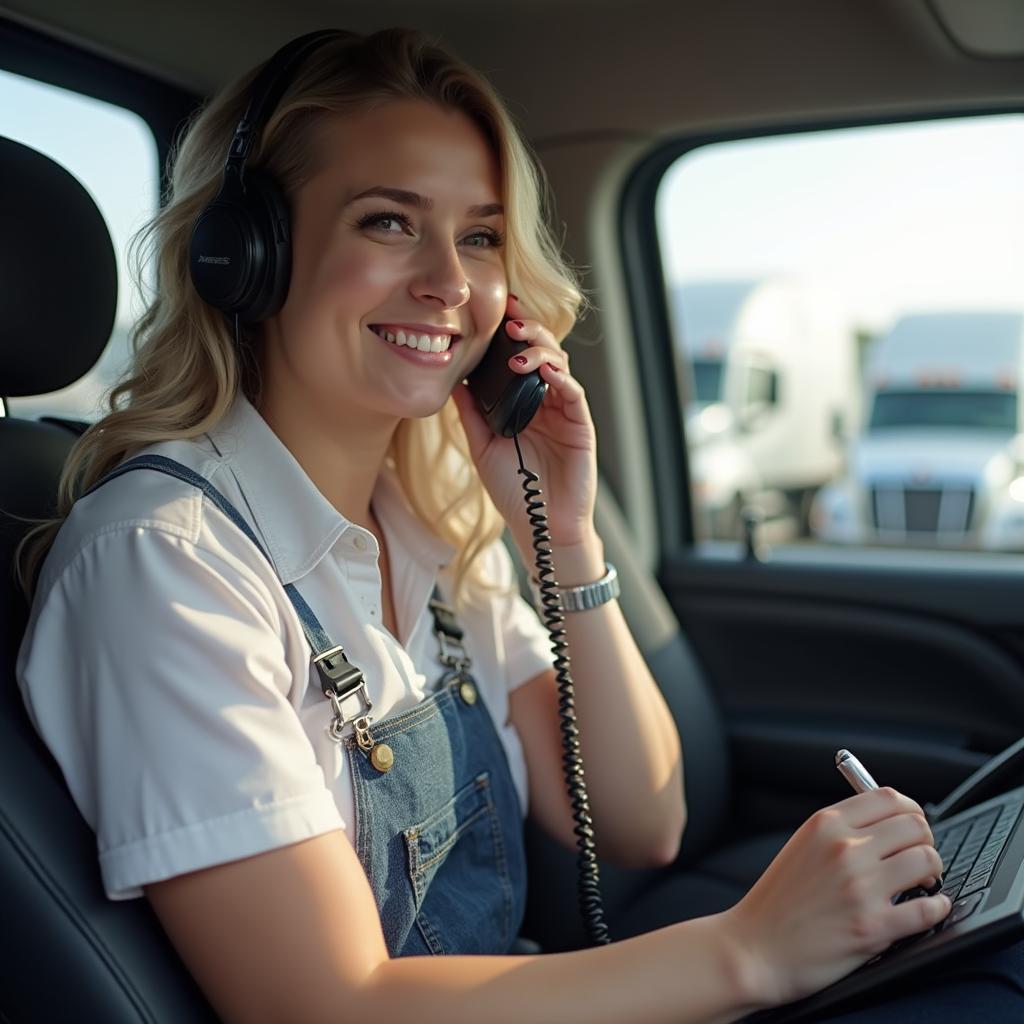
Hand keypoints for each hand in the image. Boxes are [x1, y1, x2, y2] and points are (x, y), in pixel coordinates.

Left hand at [450, 294, 597, 550]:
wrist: (540, 526)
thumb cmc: (514, 490)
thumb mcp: (482, 446)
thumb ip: (471, 414)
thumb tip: (453, 380)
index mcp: (525, 402)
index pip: (521, 357)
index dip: (513, 331)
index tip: (498, 308)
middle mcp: (547, 401)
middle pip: (543, 352)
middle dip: (528, 329)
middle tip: (510, 318)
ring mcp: (565, 412)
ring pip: (560, 365)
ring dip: (540, 350)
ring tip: (519, 343)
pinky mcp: (581, 426)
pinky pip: (573, 393)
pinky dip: (560, 377)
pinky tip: (544, 369)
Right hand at [720, 787, 950, 1007]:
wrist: (754, 948)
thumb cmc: (779, 900)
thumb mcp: (802, 846)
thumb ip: (840, 830)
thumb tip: (888, 822)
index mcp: (826, 824)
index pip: (888, 798)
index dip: (911, 811)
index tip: (912, 827)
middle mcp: (844, 849)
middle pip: (915, 825)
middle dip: (925, 841)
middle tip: (918, 859)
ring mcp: (860, 887)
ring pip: (927, 860)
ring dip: (933, 872)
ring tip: (922, 884)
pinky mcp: (872, 927)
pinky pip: (928, 909)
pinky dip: (938, 907)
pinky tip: (931, 907)